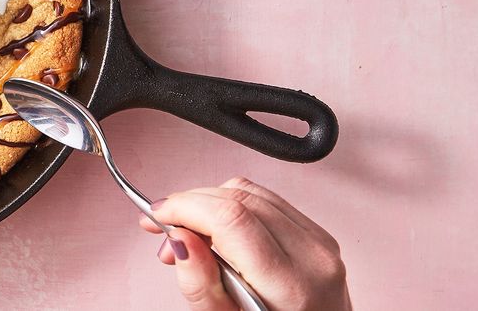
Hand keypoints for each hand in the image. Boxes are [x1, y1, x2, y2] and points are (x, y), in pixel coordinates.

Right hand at [140, 177, 350, 310]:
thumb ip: (200, 285)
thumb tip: (179, 239)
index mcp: (291, 285)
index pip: (231, 218)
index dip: (186, 207)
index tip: (158, 215)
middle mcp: (312, 257)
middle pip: (239, 199)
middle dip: (190, 205)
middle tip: (163, 228)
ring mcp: (320, 243)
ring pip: (250, 192)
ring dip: (208, 203)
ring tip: (188, 235)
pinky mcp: (317, 234)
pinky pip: (266, 200)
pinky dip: (231, 206)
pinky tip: (215, 229)